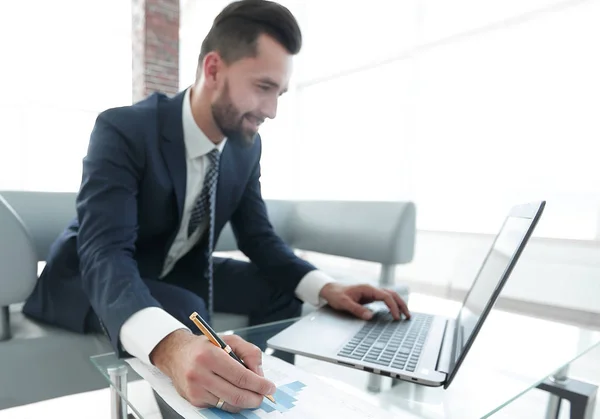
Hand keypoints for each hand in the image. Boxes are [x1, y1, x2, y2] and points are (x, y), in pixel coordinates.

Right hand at [150, 329, 275, 412]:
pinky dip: (231, 402)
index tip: (269, 387)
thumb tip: (260, 375)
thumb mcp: (229, 340)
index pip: (241, 377)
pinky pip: (220, 406)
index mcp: (210, 356)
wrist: (176, 354)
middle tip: (264, 395)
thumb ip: (250, 353)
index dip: (259, 385)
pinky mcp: (194, 400)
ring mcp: (196, 390)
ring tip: (251, 394)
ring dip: (245, 402)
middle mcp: (200, 374)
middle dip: (255, 398)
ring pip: (229, 404)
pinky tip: (233, 392)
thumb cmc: (205, 346)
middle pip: (237, 395)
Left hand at [319, 283, 409, 320]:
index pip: (386, 296)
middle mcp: (372, 289)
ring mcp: (371, 292)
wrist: (330, 290)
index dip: (393, 307)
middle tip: (408, 316)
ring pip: (390, 296)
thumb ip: (356, 309)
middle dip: (401, 305)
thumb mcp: (344, 303)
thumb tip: (370, 317)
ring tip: (405, 315)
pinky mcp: (370, 296)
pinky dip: (392, 304)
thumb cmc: (336, 295)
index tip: (396, 318)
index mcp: (367, 289)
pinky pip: (385, 299)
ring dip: (398, 304)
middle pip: (392, 294)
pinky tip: (395, 312)